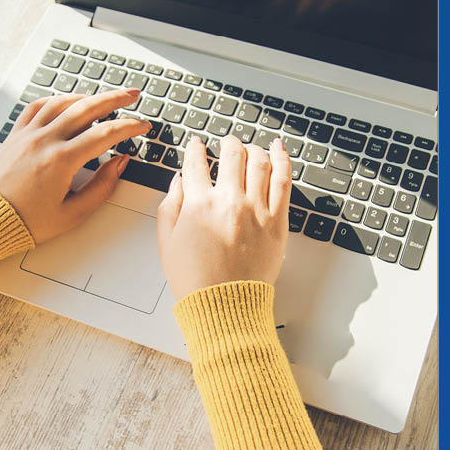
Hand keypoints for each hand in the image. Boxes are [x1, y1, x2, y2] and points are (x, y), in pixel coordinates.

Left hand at [0, 89, 148, 243]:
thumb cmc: (26, 221)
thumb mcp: (72, 213)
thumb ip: (102, 187)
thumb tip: (120, 164)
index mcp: (60, 161)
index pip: (105, 135)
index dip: (129, 127)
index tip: (142, 126)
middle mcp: (44, 141)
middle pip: (86, 108)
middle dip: (115, 99)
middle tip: (133, 96)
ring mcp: (28, 134)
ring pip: (62, 102)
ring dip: (88, 96)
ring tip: (105, 98)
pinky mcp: (16, 135)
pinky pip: (38, 106)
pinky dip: (58, 99)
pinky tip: (69, 101)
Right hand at [157, 134, 291, 299]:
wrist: (225, 306)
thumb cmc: (195, 281)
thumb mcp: (167, 243)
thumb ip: (170, 206)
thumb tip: (178, 181)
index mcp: (198, 204)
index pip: (195, 163)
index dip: (195, 149)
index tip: (196, 145)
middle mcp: (229, 201)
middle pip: (231, 154)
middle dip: (227, 143)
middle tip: (227, 143)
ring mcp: (256, 209)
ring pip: (259, 162)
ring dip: (253, 149)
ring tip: (250, 149)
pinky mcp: (277, 221)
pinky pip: (283, 181)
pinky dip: (282, 160)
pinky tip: (279, 149)